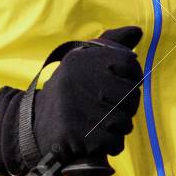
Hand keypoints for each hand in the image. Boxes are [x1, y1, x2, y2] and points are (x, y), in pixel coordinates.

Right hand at [27, 26, 143, 165]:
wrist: (37, 126)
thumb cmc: (71, 92)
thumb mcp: (84, 62)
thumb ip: (112, 45)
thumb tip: (137, 30)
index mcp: (80, 57)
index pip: (128, 62)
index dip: (132, 77)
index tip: (119, 84)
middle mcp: (75, 77)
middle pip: (131, 95)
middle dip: (125, 108)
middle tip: (107, 109)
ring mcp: (74, 104)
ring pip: (125, 121)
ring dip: (118, 128)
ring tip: (99, 123)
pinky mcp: (74, 132)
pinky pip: (114, 142)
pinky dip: (110, 145)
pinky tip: (95, 138)